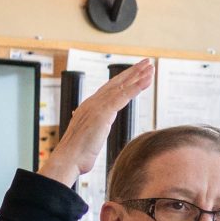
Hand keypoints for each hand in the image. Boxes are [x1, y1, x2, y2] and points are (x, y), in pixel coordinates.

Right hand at [38, 58, 155, 187]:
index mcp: (91, 107)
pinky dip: (135, 88)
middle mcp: (93, 102)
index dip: (124, 80)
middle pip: (116, 83)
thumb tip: (94, 127)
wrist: (69, 158)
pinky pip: (122, 97)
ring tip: (150, 68)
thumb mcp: (89, 135)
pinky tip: (146, 81)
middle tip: (146, 62)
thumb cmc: (79, 152)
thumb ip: (93, 127)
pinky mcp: (103, 113)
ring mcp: (97, 106)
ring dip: (137, 76)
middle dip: (132, 72)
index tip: (136, 72)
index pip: (110, 89)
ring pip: (121, 87)